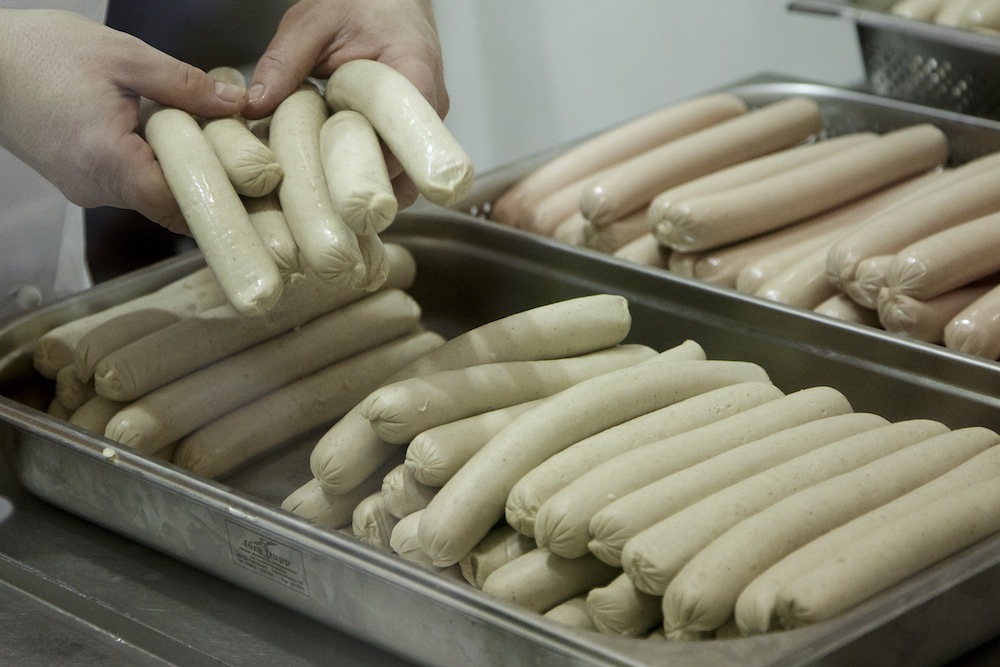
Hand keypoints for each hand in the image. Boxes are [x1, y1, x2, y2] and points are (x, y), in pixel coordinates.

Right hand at [0, 9, 246, 232]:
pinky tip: (172, 140)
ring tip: (214, 145)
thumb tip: (237, 104)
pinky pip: (128, 183)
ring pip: (150, 196)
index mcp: (108, 161)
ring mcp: (83, 188)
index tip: (255, 190)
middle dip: (209, 187)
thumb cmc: (42, 52)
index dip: (221, 202)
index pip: (178, 206)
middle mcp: (95, 188)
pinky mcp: (77, 179)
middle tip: (248, 167)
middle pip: (169, 205)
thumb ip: (185, 85)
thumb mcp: (124, 57)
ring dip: (182, 174)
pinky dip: (154, 167)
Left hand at [245, 0, 448, 207]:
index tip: (333, 184)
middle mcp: (429, 108)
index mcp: (415, 72)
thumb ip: (284, 60)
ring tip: (324, 185)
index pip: (409, 140)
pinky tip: (335, 171)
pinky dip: (368, 174)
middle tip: (320, 194)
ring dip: (367, 186)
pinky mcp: (412, 134)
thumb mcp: (313, 22)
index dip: (374, 170)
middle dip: (367, 189)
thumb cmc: (360, 3)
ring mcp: (425, 125)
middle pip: (410, 171)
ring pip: (405, 177)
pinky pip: (397, 167)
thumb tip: (254, 105)